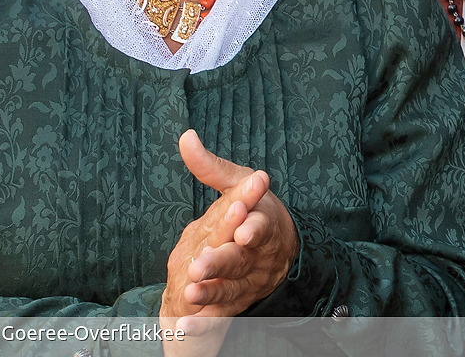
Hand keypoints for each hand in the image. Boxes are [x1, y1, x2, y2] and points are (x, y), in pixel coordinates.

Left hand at [160, 131, 299, 354]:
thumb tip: (185, 137)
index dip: (251, 227)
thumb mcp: (238, 182)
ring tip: (191, 294)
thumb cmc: (253, 208)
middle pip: (240, 259)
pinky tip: (187, 327)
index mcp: (261, 221)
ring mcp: (249, 280)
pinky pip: (223, 315)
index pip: (259, 224)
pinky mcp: (238, 301)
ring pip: (232, 288)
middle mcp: (257, 253)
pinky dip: (206, 323)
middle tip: (200, 265)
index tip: (242, 230)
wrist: (279, 248)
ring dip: (212, 292)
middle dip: (222, 262)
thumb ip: (210, 166)